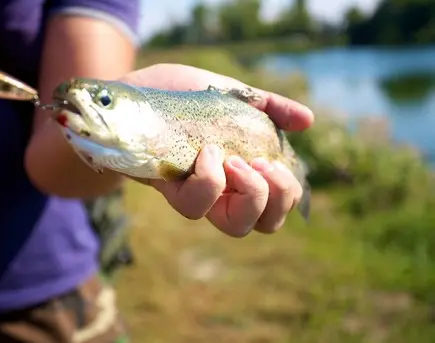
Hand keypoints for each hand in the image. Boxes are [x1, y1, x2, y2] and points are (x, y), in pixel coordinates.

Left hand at [122, 64, 313, 236]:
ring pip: (234, 226)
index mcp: (241, 172)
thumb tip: (308, 122)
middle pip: (263, 224)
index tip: (276, 161)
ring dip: (249, 193)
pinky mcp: (168, 188)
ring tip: (235, 159)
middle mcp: (222, 190)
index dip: (286, 194)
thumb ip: (270, 108)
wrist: (134, 95)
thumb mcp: (233, 94)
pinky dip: (210, 180)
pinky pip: (194, 206)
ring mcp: (196, 192)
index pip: (275, 206)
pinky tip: (206, 153)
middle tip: (262, 165)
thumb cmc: (182, 96)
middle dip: (277, 199)